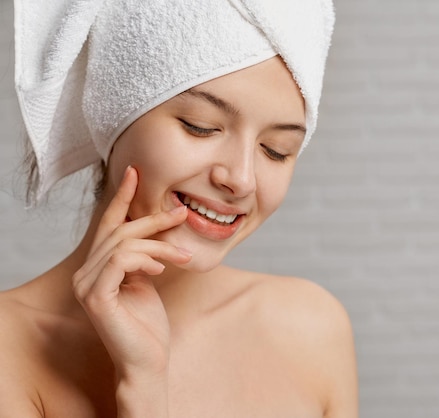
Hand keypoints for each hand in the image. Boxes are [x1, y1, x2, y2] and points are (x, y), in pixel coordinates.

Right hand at [72, 166, 190, 379]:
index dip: (122, 198)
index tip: (136, 173)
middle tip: (181, 214)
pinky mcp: (96, 297)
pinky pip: (120, 260)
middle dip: (153, 220)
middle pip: (119, 231)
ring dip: (158, 247)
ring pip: (124, 244)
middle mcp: (86, 273)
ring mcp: (87, 285)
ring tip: (180, 258)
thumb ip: (144, 256)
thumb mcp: (148, 279)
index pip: (108, 226)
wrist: (149, 360)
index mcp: (97, 267)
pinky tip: (160, 270)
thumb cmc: (149, 323)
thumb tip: (157, 227)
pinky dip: (145, 260)